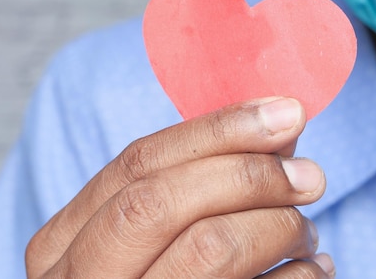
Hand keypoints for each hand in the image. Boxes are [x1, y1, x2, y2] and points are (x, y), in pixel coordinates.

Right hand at [25, 97, 333, 277]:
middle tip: (310, 176)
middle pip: (160, 201)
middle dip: (247, 174)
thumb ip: (193, 183)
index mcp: (63, 243)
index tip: (284, 113)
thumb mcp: (144, 235)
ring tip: (305, 230)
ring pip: (208, 247)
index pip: (136, 164)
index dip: (216, 130)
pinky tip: (312, 269)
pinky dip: (299, 276)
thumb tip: (275, 131)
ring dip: (278, 226)